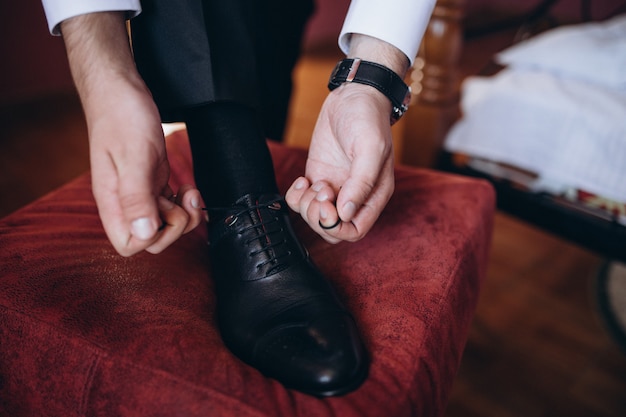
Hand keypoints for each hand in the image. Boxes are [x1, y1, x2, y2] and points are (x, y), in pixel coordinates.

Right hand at [61, 12, 202, 255]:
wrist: (120, 89)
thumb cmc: (122, 116)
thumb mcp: (134, 156)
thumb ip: (136, 196)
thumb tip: (142, 233)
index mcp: (112, 201)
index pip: (129, 244)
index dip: (154, 238)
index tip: (166, 210)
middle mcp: (124, 202)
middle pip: (151, 239)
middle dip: (175, 227)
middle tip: (184, 200)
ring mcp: (138, 192)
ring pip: (163, 224)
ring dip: (183, 215)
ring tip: (189, 192)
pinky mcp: (150, 182)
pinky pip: (169, 207)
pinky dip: (182, 203)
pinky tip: (186, 187)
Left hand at [286, 34, 408, 243]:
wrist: (353, 95)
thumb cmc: (368, 119)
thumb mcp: (370, 148)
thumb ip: (361, 183)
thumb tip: (345, 213)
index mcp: (374, 195)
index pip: (355, 230)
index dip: (337, 226)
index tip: (328, 204)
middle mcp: (354, 196)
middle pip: (332, 229)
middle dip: (319, 217)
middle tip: (319, 190)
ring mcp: (334, 188)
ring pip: (315, 217)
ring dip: (306, 206)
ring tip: (312, 182)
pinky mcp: (317, 178)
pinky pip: (302, 201)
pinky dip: (296, 197)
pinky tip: (302, 180)